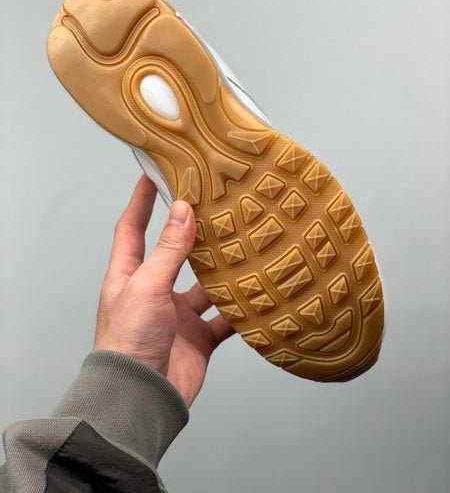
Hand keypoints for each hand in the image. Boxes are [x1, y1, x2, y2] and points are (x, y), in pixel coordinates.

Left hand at [94, 175, 234, 406]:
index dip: (142, 201)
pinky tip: (257, 295)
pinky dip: (240, 308)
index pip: (133, 228)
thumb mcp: (147, 286)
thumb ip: (169, 250)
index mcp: (130, 275)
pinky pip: (224, 317)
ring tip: (244, 246)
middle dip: (193, 232)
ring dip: (222, 270)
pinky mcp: (198, 337)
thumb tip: (183, 210)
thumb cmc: (128, 342)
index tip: (153, 174)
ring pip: (205, 284)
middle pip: (176, 253)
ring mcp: (177, 315)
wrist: (140, 398)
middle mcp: (154, 291)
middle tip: (213, 207)